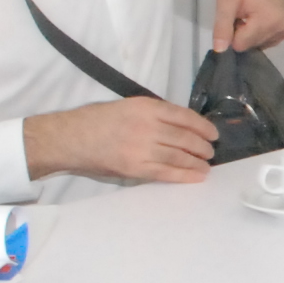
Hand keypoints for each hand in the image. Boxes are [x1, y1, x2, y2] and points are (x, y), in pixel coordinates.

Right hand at [25, 96, 219, 184]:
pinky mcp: (135, 168)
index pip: (183, 116)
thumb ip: (153, 114)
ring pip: (179, 156)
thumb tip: (180, 125)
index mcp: (146, 107)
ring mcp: (142, 148)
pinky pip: (166, 173)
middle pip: (185, 137)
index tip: (212, 132)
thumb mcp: (127, 106)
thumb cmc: (97, 120)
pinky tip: (196, 176)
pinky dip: (184, 175)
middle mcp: (147, 126)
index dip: (202, 126)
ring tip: (206, 165)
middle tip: (210, 151)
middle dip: (202, 146)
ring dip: (197, 162)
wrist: (71, 138)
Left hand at [211, 0, 283, 52]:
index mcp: (269, 20)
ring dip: (250, 32)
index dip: (232, 31)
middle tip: (242, 12)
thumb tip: (220, 51)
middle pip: (251, 45)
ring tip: (250, 12)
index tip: (235, 14)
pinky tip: (259, 15)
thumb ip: (222, 26)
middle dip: (242, 32)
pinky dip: (260, 31)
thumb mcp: (225, 1)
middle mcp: (283, 26)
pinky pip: (268, 40)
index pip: (241, 44)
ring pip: (259, 44)